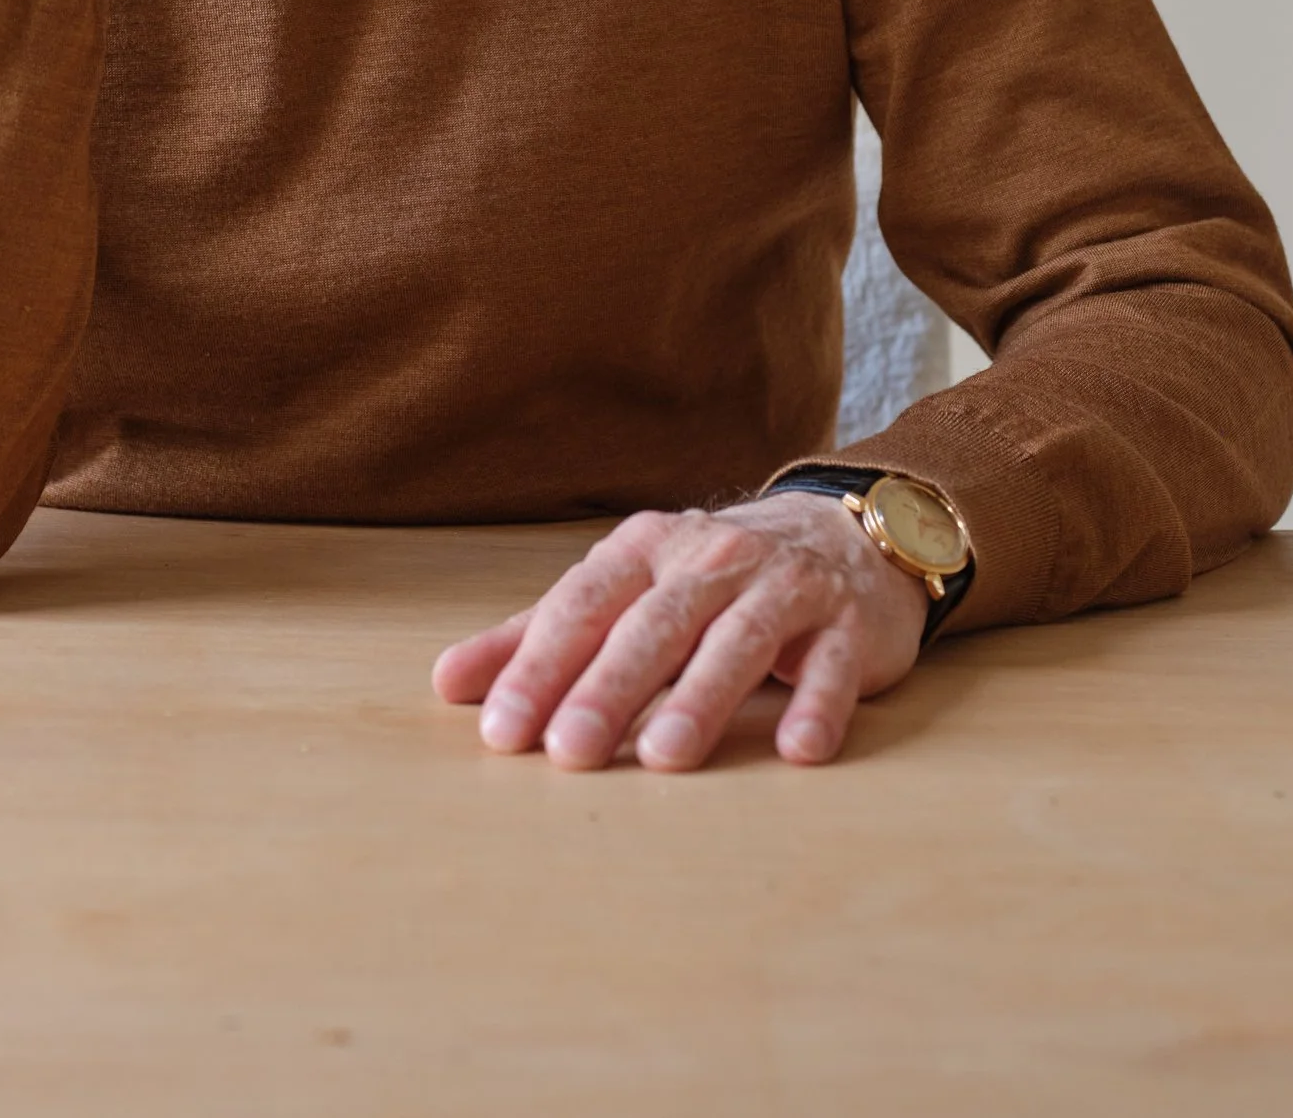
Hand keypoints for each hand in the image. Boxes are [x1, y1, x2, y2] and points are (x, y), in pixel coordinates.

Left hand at [432, 493, 928, 771]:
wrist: (846, 536)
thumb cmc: (712, 577)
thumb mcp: (625, 591)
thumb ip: (540, 636)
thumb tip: (446, 683)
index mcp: (645, 550)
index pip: (584, 605)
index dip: (542, 664)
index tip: (502, 730)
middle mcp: (710, 559)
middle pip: (654, 624)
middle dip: (609, 687)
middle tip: (569, 753)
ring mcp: (783, 588)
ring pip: (737, 641)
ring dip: (701, 698)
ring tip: (665, 758)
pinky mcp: (846, 625)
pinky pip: (831, 665)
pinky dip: (816, 704)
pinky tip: (798, 751)